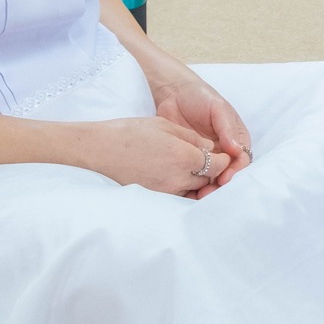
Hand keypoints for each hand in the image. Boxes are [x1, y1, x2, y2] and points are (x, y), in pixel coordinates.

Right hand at [79, 116, 221, 196]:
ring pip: (193, 189)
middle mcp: (178, 179)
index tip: (224, 155)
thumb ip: (191, 138)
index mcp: (184, 157)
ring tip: (193, 168)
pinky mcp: (155, 198)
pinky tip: (176, 176)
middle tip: (210, 160)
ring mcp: (166, 191)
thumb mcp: (165, 126)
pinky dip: (182, 188)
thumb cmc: (130, 133)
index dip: (224, 159)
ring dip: (197, 181)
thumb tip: (209, 149)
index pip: (217, 164)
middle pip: (207, 179)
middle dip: (212, 170)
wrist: (99, 150)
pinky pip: (177, 195)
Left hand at [150, 72, 251, 196]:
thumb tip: (237, 149)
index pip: (241, 159)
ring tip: (199, 195)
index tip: (225, 177)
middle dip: (221, 185)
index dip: (235, 171)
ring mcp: (207, 156)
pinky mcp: (190, 160)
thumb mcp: (218, 107)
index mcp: (236, 138)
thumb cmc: (200, 96)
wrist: (174, 94)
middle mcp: (224, 150)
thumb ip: (227, 127)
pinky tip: (187, 191)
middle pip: (228, 173)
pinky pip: (194, 176)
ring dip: (208, 188)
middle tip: (210, 191)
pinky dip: (193, 186)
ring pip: (212, 178)